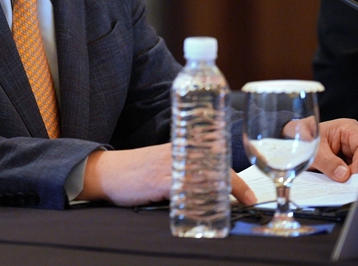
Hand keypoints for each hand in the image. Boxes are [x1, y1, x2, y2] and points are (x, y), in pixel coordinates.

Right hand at [76, 144, 257, 206]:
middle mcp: (178, 154)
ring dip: (221, 194)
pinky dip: (197, 199)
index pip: (215, 158)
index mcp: (180, 148)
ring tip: (234, 206)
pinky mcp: (159, 181)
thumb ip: (182, 173)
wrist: (107, 172)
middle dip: (235, 186)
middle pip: (214, 167)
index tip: (250, 195)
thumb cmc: (135, 171)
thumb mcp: (162, 165)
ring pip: (204, 178)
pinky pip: (184, 190)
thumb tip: (207, 191)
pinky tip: (206, 209)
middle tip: (250, 201)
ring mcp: (169, 167)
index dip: (236, 178)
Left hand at [310, 118, 357, 181]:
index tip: (352, 175)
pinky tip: (338, 183)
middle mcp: (355, 140)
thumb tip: (344, 175)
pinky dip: (348, 181)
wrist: (295, 140)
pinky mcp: (351, 164)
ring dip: (352, 178)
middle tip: (345, 184)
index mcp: (349, 129)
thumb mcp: (312, 149)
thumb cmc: (304, 138)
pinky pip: (355, 175)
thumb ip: (327, 162)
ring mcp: (354, 153)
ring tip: (337, 183)